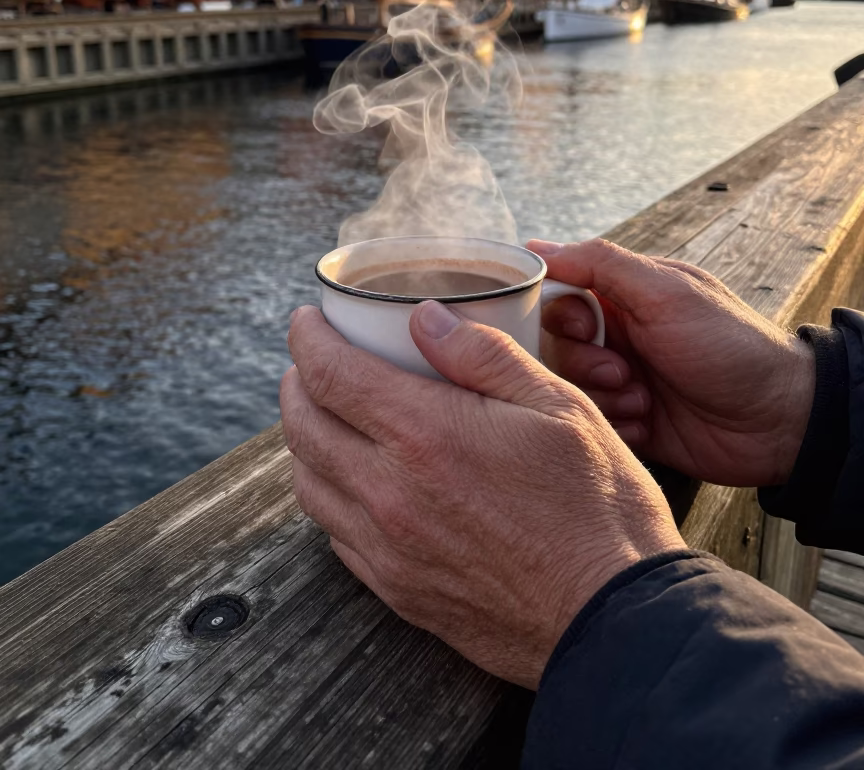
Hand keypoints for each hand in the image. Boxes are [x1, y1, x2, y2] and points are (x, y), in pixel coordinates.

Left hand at [281, 303, 683, 688]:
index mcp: (425, 435)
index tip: (306, 320)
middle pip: (302, 427)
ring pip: (308, 483)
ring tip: (326, 415)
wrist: (615, 619)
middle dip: (295, 383)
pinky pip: (335, 534)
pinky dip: (329, 494)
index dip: (307, 338)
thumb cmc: (597, 505)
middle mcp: (390, 493)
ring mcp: (389, 549)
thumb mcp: (558, 405)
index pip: (329, 374)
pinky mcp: (398, 591)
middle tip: (311, 361)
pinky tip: (355, 480)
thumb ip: (484, 355)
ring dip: (305, 439)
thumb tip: (425, 318)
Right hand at [530, 238, 815, 488]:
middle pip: (557, 346)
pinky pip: (593, 423)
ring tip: (644, 399)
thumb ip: (600, 264)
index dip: (562, 316)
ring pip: (571, 388)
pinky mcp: (631, 422)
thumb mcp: (665, 293)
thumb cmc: (730, 346)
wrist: (778, 420)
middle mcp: (620, 335)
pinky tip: (648, 423)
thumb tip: (538, 245)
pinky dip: (616, 425)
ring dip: (604, 397)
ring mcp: (624, 379)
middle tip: (623, 371)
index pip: (559, 296)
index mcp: (625, 296)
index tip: (588, 329)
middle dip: (584, 363)